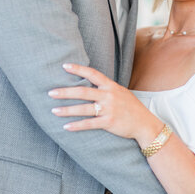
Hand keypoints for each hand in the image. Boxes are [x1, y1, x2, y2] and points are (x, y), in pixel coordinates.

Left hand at [48, 63, 162, 144]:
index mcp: (111, 86)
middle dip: (65, 92)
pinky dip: (77, 126)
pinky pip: (89, 124)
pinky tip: (66, 127)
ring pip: (83, 109)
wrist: (144, 123)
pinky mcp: (109, 122)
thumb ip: (106, 89)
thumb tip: (89, 84)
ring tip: (53, 110)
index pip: (93, 74)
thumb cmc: (131, 108)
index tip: (64, 66)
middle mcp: (109, 96)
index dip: (78, 69)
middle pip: (83, 92)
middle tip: (50, 92)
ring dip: (67, 110)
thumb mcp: (120, 93)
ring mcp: (109, 109)